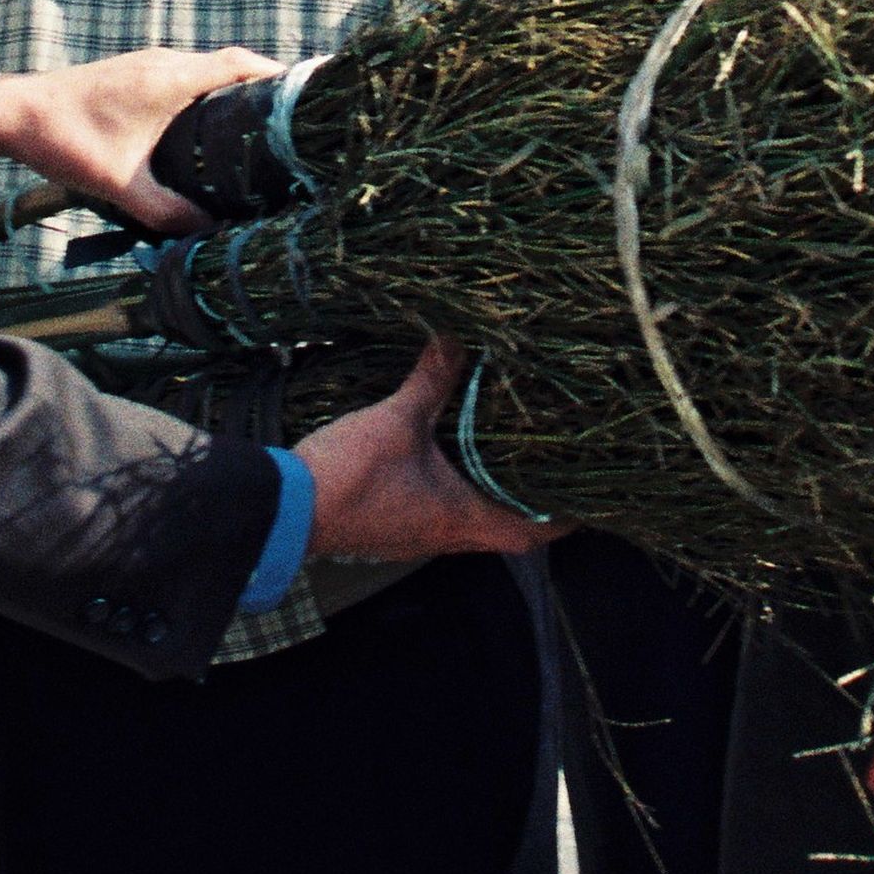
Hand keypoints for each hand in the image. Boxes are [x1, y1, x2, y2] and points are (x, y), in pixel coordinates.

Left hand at [0, 47, 280, 237]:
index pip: (241, 64)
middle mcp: (164, 63)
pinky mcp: (131, 76)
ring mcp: (146, 66)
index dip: (278, 76)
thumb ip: (166, 212)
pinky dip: (204, 99)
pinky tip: (205, 134)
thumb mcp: (119, 185)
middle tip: (290, 128)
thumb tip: (209, 233)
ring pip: (205, 74)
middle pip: (230, 67)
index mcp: (171, 78)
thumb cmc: (63, 141)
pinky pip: (184, 80)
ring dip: (231, 96)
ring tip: (256, 134)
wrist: (9, 114)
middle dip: (262, 93)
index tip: (306, 97)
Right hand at [296, 340, 566, 562]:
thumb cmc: (350, 476)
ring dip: (493, 497)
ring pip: (473, 524)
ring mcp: (418, 536)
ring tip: (509, 457)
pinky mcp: (394, 527)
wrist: (288, 510)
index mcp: (461, 519)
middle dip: (531, 503)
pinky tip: (452, 459)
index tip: (586, 495)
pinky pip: (441, 515)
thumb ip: (433, 379)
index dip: (564, 519)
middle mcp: (446, 535)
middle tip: (552, 467)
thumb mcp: (397, 420)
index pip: (532, 533)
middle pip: (507, 532)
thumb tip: (458, 337)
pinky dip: (458, 492)